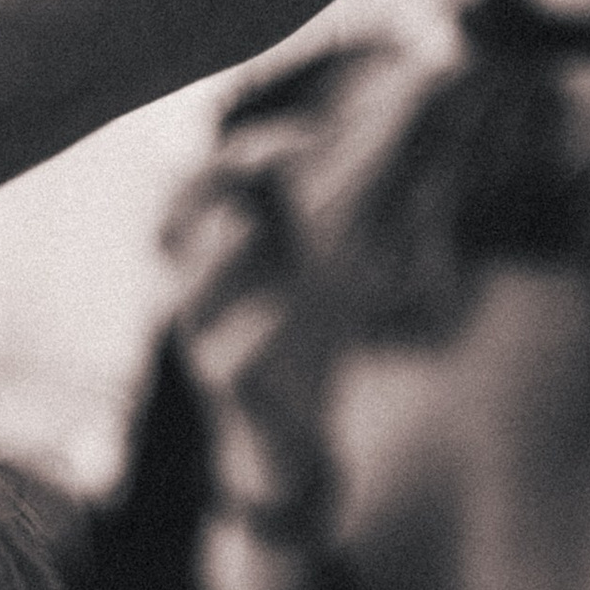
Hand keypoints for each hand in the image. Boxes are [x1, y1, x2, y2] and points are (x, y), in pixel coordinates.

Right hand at [162, 168, 342, 589]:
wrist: (292, 453)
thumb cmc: (304, 352)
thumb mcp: (328, 275)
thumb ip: (351, 216)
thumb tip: (415, 144)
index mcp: (220, 257)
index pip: (204, 188)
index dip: (241, 153)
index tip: (304, 136)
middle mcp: (203, 297)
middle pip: (174, 226)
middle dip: (216, 184)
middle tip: (271, 160)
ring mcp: (210, 348)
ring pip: (185, 297)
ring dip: (215, 257)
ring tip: (249, 225)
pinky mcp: (233, 399)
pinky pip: (227, 366)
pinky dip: (251, 337)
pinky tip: (281, 312)